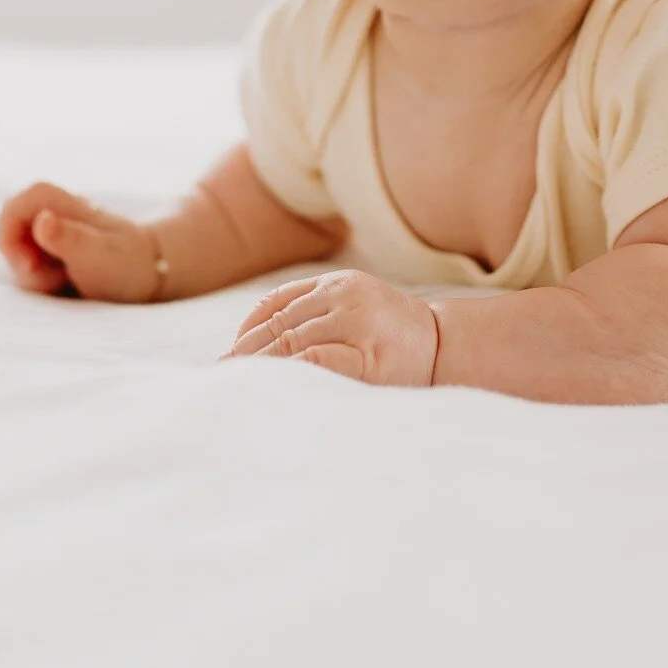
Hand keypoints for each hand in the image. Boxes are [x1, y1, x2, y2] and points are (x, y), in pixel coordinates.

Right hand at [0, 181, 159, 302]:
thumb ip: (69, 238)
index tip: (25, 262)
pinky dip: (40, 277)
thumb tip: (42, 219)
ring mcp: (57, 231)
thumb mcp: (98, 256)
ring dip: (32, 271)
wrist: (151, 274)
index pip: (25, 200)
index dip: (10, 227)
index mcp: (70, 208)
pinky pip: (31, 261)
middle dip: (20, 258)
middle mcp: (60, 215)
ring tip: (62, 280)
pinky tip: (63, 282)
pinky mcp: (56, 250)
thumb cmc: (126, 265)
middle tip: (50, 278)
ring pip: (20, 247)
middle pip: (15, 225)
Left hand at [222, 269, 437, 386]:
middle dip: (246, 352)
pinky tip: (273, 384)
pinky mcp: (369, 356)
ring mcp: (358, 323)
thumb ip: (315, 313)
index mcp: (339, 282)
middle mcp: (346, 295)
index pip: (278, 301)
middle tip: (221, 376)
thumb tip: (254, 343)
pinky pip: (316, 360)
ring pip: (291, 342)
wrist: (445, 346)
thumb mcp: (355, 308)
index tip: (229, 353)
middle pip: (279, 324)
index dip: (247, 328)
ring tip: (239, 386)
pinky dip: (289, 372)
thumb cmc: (392, 335)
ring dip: (259, 366)